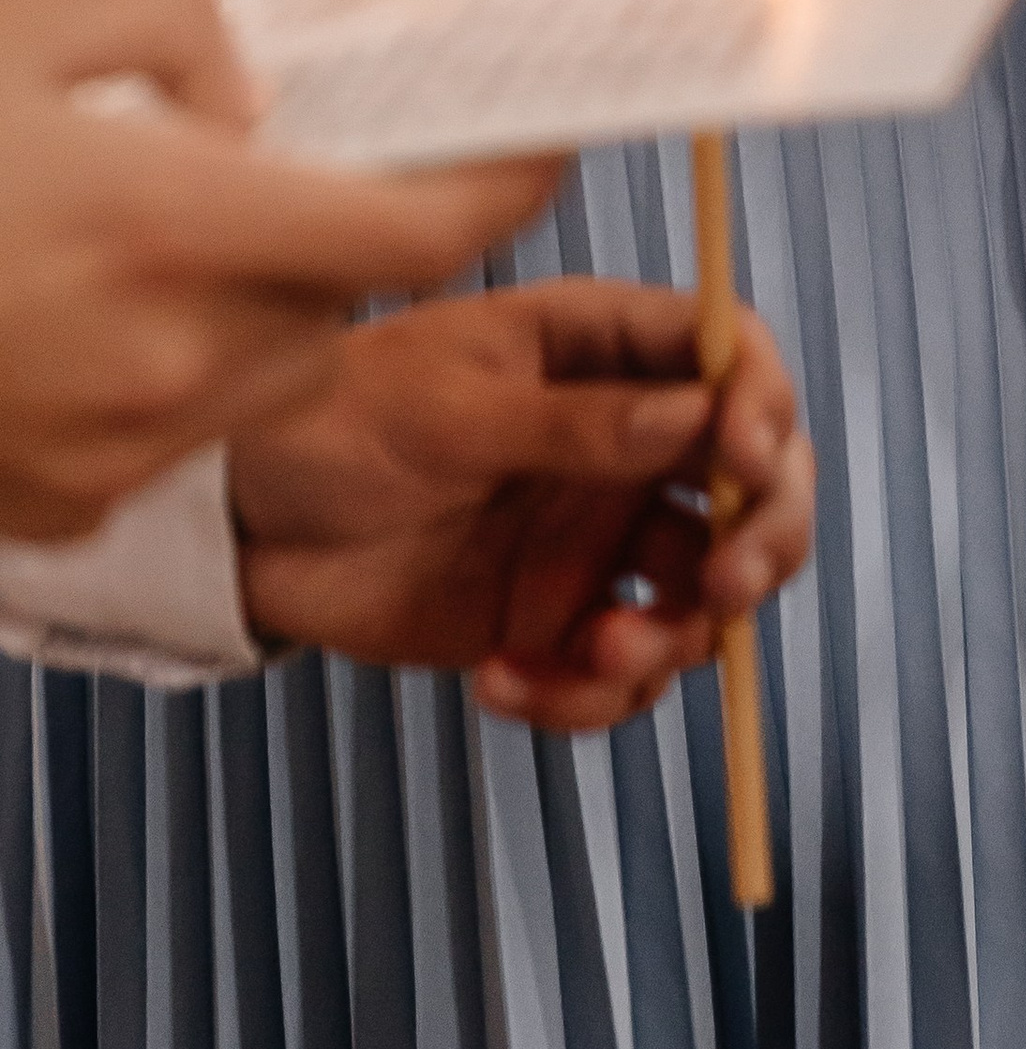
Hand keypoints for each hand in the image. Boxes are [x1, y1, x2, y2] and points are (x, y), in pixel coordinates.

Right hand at [0, 0, 559, 540]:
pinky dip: (163, 382)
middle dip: (337, 240)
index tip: (539, 146)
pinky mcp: (59, 514)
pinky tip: (71, 324)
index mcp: (167, 224)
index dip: (501, 188)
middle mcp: (159, 358)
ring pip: (269, 379)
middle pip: (345, 308)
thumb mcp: (21, 16)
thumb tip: (256, 100)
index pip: (414, 231)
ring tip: (141, 249)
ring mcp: (108, 452)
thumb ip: (175, 24)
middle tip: (265, 177)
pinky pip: (173, 443)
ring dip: (255, 314)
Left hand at [230, 279, 815, 731]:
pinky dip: (585, 697)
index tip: (747, 461)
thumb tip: (692, 419)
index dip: (763, 404)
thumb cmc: (332, 424)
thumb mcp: (446, 409)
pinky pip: (622, 676)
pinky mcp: (560, 619)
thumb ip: (571, 422)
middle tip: (723, 587)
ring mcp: (599, 536)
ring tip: (593, 651)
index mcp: (604, 351)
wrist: (240, 533)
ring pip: (704, 597)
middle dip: (763, 540)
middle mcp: (625, 443)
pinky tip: (503, 682)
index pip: (730, 358)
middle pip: (758, 485)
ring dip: (674, 638)